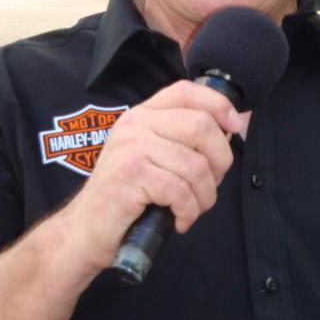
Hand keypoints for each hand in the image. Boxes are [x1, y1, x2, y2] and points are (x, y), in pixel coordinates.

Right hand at [58, 80, 249, 274]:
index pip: (186, 91)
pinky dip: (189, 212)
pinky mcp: (132, 175)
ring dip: (205, 196)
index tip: (234, 128)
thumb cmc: (126, 195)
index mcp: (142, 114)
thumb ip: (181, 139)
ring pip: (196, 165)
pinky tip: (179, 220)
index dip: (219, 105)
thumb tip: (229, 129)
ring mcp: (132, 147)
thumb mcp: (151, 155)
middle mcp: (136, 124)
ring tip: (191, 208)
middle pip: (201, 126)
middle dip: (220, 162)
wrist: (86, 228)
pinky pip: (181, 191)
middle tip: (209, 185)